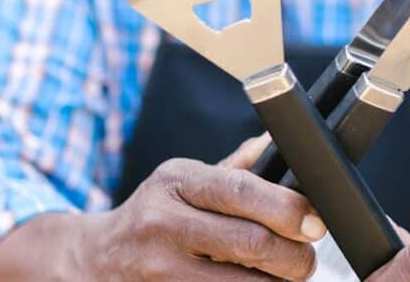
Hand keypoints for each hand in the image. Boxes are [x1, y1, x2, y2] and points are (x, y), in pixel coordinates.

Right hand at [76, 133, 325, 279]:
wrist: (94, 261)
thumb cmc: (152, 216)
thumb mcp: (181, 180)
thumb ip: (232, 170)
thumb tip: (276, 142)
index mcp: (176, 182)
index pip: (241, 190)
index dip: (286, 208)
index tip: (315, 223)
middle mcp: (164, 224)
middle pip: (250, 242)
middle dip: (294, 256)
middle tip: (307, 260)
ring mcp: (162, 271)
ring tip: (286, 276)